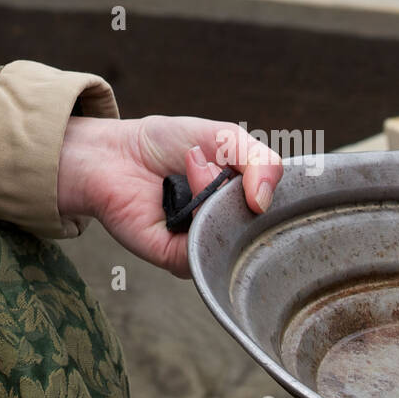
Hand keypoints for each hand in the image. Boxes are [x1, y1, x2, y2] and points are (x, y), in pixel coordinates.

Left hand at [57, 115, 284, 276]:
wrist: (116, 153)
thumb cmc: (168, 144)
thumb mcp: (225, 137)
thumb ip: (260, 160)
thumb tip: (266, 201)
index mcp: (246, 203)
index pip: (283, 211)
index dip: (275, 188)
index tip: (257, 164)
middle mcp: (230, 228)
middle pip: (261, 226)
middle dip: (243, 187)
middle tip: (210, 159)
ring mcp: (206, 246)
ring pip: (233, 238)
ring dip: (214, 195)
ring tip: (192, 166)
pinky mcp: (179, 260)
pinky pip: (205, 252)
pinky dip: (198, 217)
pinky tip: (181, 192)